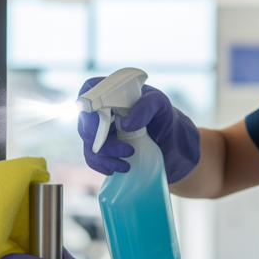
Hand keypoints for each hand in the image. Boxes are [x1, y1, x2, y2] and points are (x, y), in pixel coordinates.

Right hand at [77, 79, 201, 182]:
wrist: (172, 146)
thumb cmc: (165, 118)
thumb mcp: (161, 105)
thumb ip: (147, 106)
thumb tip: (124, 124)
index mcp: (112, 92)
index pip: (89, 90)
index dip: (87, 104)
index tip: (99, 122)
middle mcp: (102, 111)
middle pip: (86, 122)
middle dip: (101, 141)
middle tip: (128, 150)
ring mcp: (100, 132)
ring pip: (88, 144)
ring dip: (104, 158)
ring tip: (127, 165)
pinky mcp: (103, 151)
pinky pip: (93, 159)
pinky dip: (103, 166)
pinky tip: (119, 169)